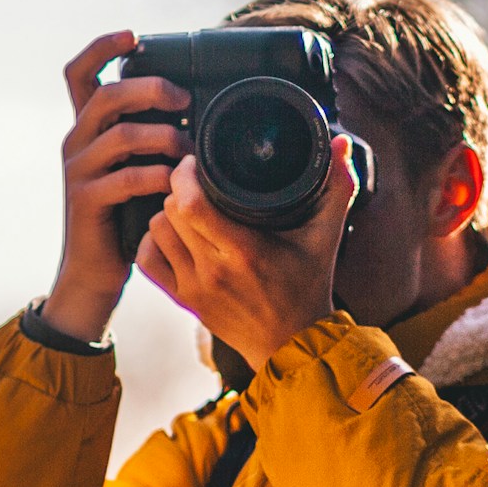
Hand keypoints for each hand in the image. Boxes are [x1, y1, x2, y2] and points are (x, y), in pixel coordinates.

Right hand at [41, 30, 190, 343]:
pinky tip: (175, 184)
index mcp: (87, 128)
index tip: (132, 36)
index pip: (79, 72)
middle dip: (149, 89)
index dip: (102, 47)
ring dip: (163, 137)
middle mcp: (77, 142)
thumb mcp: (135, 168)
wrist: (94, 274)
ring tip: (189, 150)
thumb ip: (150, 139)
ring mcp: (79, 172)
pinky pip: (125, 179)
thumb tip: (194, 111)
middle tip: (184, 100)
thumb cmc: (124, 218)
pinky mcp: (86, 201)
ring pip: (120, 135)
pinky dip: (156, 177)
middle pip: (106, 95)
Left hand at [135, 138, 359, 374]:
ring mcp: (194, 288)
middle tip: (195, 182)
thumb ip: (337, 187)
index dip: (185, 174)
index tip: (196, 163)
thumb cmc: (308, 288)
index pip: (191, 203)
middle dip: (179, 188)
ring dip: (167, 213)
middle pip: (171, 210)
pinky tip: (172, 235)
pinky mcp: (184, 301)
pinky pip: (147, 260)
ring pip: (156, 230)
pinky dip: (153, 241)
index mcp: (245, 252)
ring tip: (186, 207)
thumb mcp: (326, 237)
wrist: (293, 344)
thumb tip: (340, 141)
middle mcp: (213, 271)